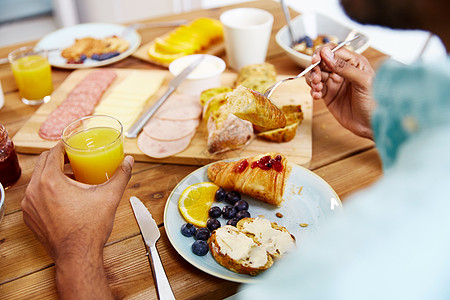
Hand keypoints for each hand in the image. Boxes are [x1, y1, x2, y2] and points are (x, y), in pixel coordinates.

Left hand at [21, 141, 133, 298]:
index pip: (53, 152)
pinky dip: (47, 191)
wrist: (78, 256)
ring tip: (71, 178)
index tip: (74, 147)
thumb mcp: (109, 197)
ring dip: (52, 174)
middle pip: (43, 163)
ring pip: (38, 180)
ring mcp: (30, 206)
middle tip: (74, 160)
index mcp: (50, 181)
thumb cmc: (89, 229)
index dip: (64, 146)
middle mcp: (35, 191)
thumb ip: (121, 176)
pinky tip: (64, 197)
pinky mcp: (30, 217)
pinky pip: (35, 196)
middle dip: (58, 159)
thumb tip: (129, 162)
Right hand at [305, 45, 375, 138]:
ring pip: (316, 74)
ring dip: (312, 79)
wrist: (372, 125)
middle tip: (316, 78)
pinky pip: (315, 88)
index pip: (334, 51)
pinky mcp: (329, 95)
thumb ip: (344, 67)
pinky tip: (318, 96)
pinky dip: (313, 91)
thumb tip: (326, 53)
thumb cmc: (374, 102)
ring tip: (317, 88)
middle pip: (322, 61)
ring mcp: (335, 83)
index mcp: (354, 62)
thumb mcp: (362, 81)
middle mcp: (343, 70)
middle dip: (315, 68)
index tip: (316, 60)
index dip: (322, 53)